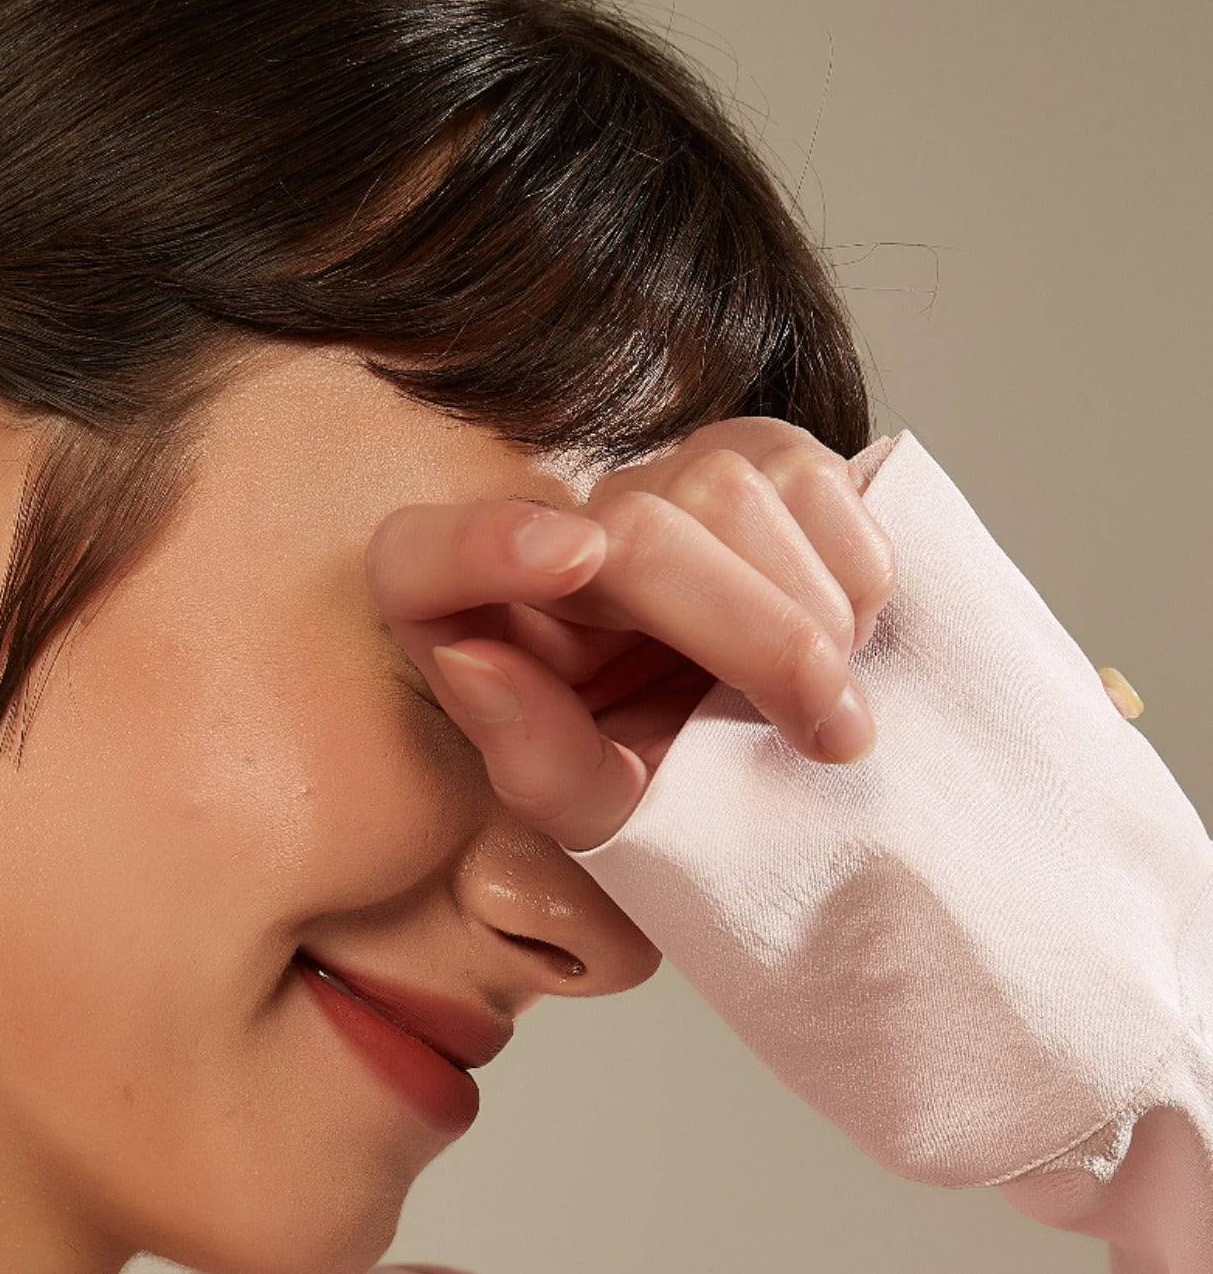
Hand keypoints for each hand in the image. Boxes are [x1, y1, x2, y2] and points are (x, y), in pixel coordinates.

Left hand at [364, 417, 899, 851]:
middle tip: (825, 735)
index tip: (574, 558)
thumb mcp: (587, 814)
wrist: (746, 782)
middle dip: (755, 633)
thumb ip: (530, 756)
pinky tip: (844, 637)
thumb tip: (474, 660)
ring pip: (732, 484)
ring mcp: (646, 486)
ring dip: (811, 610)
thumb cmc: (642, 799)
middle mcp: (545, 535)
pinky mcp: (743, 460)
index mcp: (462, 619)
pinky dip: (853, 567)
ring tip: (829, 705)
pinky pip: (809, 473)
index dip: (487, 543)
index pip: (421, 557)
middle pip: (642, 527)